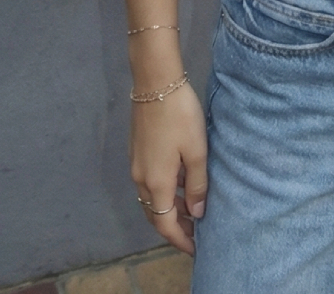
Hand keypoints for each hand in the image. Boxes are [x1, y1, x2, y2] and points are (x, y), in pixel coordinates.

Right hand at [130, 82, 207, 253]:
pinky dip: (164, 192)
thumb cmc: (180, 116)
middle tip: (196, 232)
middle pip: (155, 214)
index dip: (180, 239)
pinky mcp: (137, 151)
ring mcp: (136, 164)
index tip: (196, 249)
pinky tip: (181, 184)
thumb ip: (197, 184)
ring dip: (170, 208)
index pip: (165, 224)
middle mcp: (141, 178)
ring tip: (193, 210)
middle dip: (174, 227)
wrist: (156, 83)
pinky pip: (150, 183)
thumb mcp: (196, 150)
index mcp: (157, 182)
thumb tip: (197, 213)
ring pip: (152, 198)